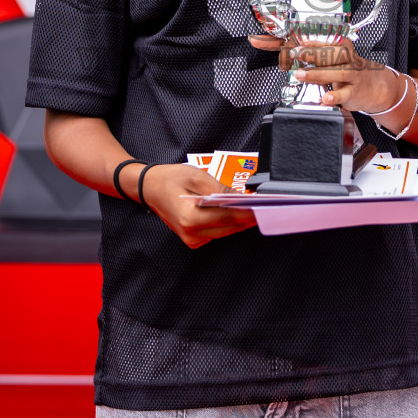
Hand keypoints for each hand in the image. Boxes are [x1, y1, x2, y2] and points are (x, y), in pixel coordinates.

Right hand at [138, 163, 257, 248]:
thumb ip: (222, 190)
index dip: (250, 212)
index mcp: (191, 218)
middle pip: (230, 227)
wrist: (150, 188)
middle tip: (267, 207)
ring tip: (255, 208)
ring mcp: (192, 240)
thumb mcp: (198, 177)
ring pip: (226, 231)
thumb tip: (243, 198)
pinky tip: (236, 211)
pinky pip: (218, 232)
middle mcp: (191, 234)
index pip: (229, 216)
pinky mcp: (194, 240)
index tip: (267, 207)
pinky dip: (228, 223)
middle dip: (249, 216)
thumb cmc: (170, 179)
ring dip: (240, 220)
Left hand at [247, 34, 404, 114]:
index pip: (320, 37)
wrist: (371, 86)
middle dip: (312, 53)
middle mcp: (345, 56)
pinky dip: (335, 95)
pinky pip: (344, 92)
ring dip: (318, 73)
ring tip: (302, 75)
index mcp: (337, 42)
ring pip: (336, 71)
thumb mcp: (322, 55)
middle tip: (295, 54)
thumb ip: (290, 47)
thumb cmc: (342, 67)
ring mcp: (351, 73)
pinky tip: (325, 98)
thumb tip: (258, 40)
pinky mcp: (353, 90)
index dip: (305, 39)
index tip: (289, 39)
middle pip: (329, 52)